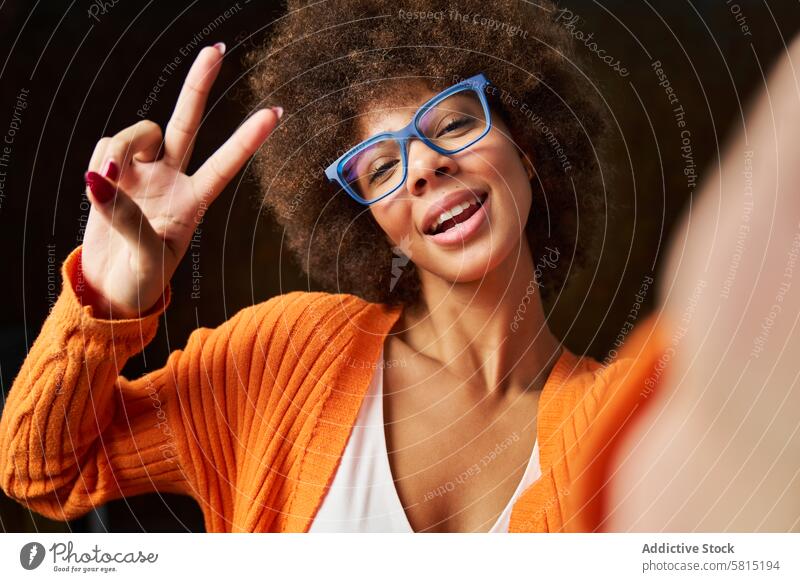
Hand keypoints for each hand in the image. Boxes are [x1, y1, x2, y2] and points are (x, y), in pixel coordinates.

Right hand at [80, 44, 279, 318]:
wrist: (111, 286)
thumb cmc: (142, 279)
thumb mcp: (147, 258)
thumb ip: (129, 219)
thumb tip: (100, 179)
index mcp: (194, 202)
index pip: (225, 165)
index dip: (247, 139)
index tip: (275, 113)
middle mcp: (171, 179)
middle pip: (187, 123)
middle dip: (198, 86)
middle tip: (215, 50)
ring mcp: (142, 172)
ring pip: (137, 133)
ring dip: (120, 148)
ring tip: (107, 181)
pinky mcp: (111, 171)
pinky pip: (105, 146)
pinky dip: (99, 160)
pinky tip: (99, 184)